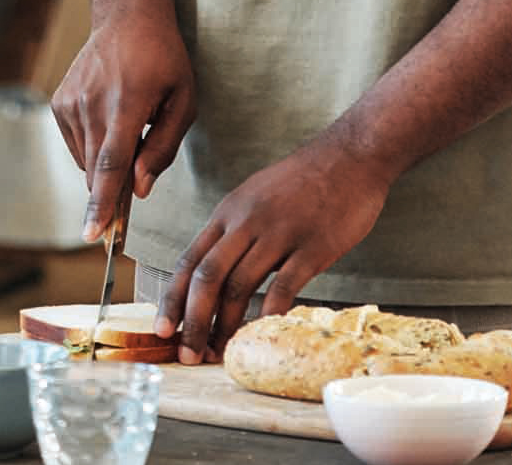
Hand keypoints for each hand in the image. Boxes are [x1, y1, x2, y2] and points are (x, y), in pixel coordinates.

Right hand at [50, 11, 196, 240]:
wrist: (126, 16)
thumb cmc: (163, 58)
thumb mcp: (183, 100)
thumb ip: (163, 148)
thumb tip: (141, 188)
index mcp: (126, 104)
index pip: (111, 165)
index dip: (103, 204)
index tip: (94, 234)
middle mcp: (91, 104)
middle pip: (96, 171)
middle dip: (109, 198)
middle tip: (127, 206)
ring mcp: (70, 103)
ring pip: (86, 162)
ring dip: (107, 166)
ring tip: (129, 131)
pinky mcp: (59, 103)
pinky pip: (77, 146)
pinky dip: (94, 149)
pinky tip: (111, 124)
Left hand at [157, 137, 391, 363]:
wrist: (349, 156)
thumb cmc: (302, 181)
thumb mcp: (253, 197)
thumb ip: (234, 232)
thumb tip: (215, 273)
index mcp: (228, 212)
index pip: (189, 260)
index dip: (173, 298)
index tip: (162, 329)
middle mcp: (246, 222)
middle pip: (207, 277)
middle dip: (192, 320)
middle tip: (187, 354)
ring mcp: (279, 234)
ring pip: (239, 286)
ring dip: (225, 325)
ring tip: (219, 353)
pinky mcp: (312, 247)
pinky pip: (284, 286)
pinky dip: (268, 314)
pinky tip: (261, 334)